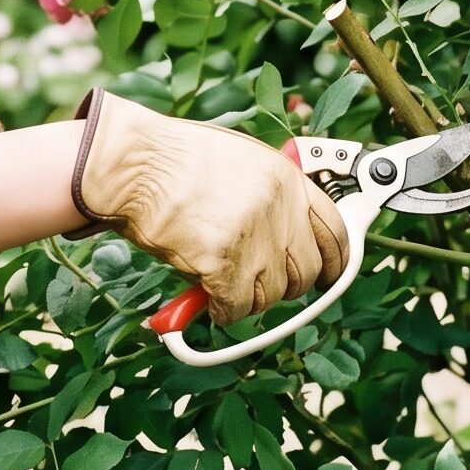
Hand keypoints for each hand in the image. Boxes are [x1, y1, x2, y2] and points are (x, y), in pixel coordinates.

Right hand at [68, 88, 348, 323]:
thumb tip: (287, 233)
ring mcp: (253, 235)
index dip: (336, 260)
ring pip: (272, 294)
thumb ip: (271, 194)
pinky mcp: (223, 261)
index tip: (330, 274)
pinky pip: (237, 307)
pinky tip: (205, 294)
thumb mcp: (240, 161)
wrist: (134, 165)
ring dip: (248, 296)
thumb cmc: (174, 160)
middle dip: (284, 284)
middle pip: (307, 270)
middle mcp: (278, 207)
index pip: (335, 230)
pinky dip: (221, 308)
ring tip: (222, 280)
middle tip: (257, 281)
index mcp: (286, 178)